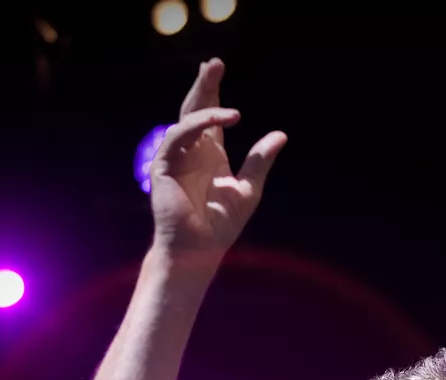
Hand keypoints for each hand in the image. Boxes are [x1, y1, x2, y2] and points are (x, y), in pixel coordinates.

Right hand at [150, 59, 287, 258]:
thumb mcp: (248, 188)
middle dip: (204, 86)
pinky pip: (177, 138)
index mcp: (209, 154)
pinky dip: (197, 126)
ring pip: (186, 120)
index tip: (217, 68)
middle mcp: (191, 152)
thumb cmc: (220, 225)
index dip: (213, 92)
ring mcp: (175, 158)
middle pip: (195, 109)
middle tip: (214, 63)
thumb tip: (281, 135)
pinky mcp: (163, 167)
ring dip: (204, 105)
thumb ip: (260, 161)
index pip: (210, 115)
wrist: (199, 250)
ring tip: (231, 106)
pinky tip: (221, 121)